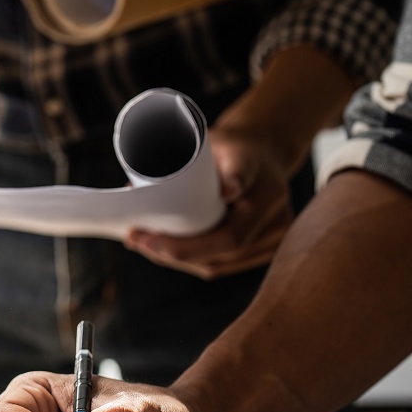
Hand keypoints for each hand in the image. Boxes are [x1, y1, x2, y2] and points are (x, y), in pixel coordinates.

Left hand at [126, 123, 293, 278]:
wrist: (264, 150)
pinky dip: (191, 260)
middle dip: (171, 255)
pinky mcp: (260, 251)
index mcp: (269, 197)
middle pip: (218, 258)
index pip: (230, 238)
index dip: (186, 247)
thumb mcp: (231, 145)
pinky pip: (221, 264)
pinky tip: (165, 252)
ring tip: (144, 243)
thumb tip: (228, 190)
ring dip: (177, 261)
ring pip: (217, 266)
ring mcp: (271, 242)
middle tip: (135, 239)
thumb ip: (233, 166)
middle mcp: (276, 225)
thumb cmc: (238, 146)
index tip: (146, 238)